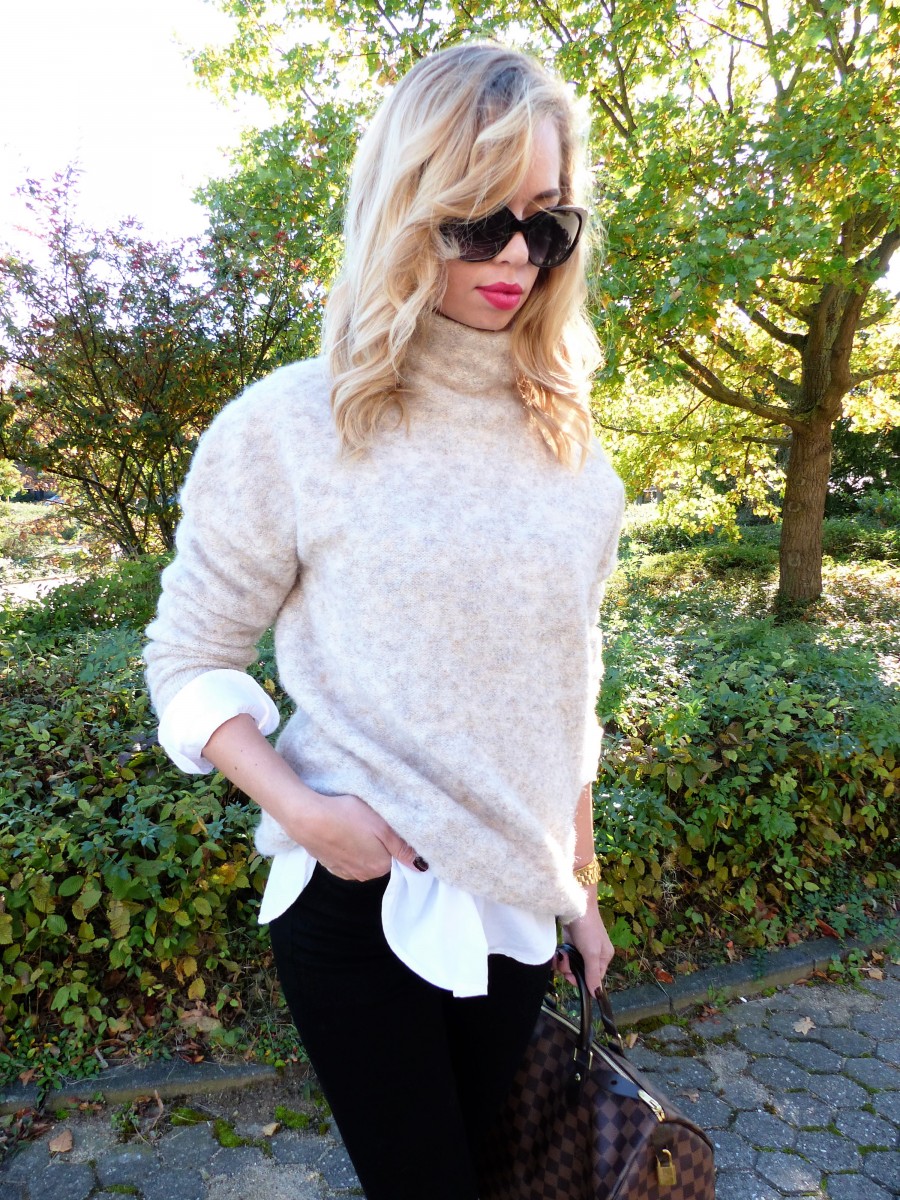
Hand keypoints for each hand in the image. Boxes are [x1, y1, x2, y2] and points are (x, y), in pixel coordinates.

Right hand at [293, 791, 423, 880]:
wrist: (307, 817)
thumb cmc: (347, 816)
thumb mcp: (382, 826)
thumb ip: (403, 847)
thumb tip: (421, 866)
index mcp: (380, 866)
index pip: (397, 858)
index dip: (394, 841)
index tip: (387, 827)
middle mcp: (363, 875)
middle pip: (380, 860)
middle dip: (378, 845)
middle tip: (370, 823)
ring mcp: (344, 872)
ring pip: (362, 859)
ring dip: (362, 847)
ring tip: (354, 826)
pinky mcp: (329, 865)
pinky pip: (346, 859)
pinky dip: (347, 848)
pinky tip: (341, 833)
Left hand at [558, 899, 613, 995]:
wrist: (576, 905)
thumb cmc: (588, 929)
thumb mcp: (591, 953)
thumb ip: (592, 974)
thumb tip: (597, 995)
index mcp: (604, 958)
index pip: (594, 979)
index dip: (581, 981)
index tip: (570, 976)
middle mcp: (594, 954)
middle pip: (580, 972)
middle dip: (570, 969)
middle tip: (565, 961)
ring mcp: (581, 948)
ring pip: (570, 965)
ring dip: (563, 963)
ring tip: (560, 954)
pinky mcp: (571, 942)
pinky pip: (565, 957)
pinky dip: (559, 957)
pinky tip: (556, 953)